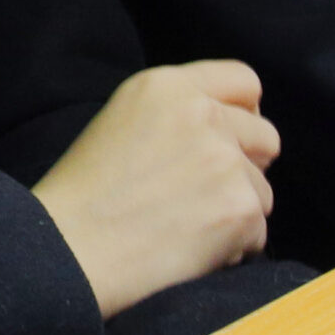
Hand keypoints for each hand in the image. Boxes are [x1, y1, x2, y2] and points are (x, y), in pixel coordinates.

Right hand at [33, 59, 278, 317]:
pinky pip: (257, 233)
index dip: (245, 114)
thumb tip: (230, 129)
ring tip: (186, 231)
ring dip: (235, 213)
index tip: (232, 142)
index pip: (244, 81)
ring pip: (262, 191)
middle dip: (246, 166)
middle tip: (208, 196)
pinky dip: (233, 250)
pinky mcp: (239, 208)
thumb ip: (177, 111)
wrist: (68, 252)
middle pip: (266, 136)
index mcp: (169, 85)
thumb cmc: (84, 196)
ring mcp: (225, 160)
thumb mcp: (123, 119)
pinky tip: (189, 254)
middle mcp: (204, 113)